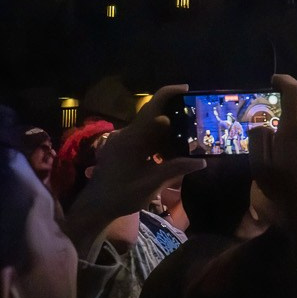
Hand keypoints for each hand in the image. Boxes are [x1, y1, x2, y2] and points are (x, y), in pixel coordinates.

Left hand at [68, 85, 203, 230]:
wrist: (95, 207)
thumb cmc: (120, 195)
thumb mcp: (150, 184)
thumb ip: (175, 170)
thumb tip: (202, 161)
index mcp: (133, 137)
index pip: (154, 107)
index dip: (170, 93)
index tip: (188, 90)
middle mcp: (128, 135)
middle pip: (156, 118)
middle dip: (178, 118)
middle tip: (199, 123)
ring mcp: (125, 142)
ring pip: (152, 130)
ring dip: (170, 134)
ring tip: (192, 140)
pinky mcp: (124, 150)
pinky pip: (146, 140)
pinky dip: (161, 144)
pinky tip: (174, 154)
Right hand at [248, 75, 296, 218]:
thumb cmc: (284, 189)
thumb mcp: (260, 165)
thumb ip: (259, 139)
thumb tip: (264, 127)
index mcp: (295, 128)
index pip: (295, 91)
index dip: (284, 81)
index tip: (274, 81)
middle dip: (292, 97)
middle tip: (275, 105)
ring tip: (282, 129)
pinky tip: (294, 148)